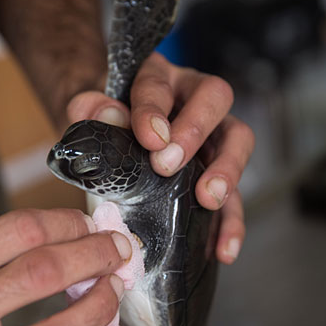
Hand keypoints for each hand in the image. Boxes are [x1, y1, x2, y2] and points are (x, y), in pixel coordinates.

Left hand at [67, 52, 254, 264]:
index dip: (154, 110)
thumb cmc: (105, 122)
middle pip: (215, 97)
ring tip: (208, 199)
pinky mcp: (217, 172)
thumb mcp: (88, 110)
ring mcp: (211, 134)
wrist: (112, 141)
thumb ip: (88, 107)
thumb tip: (109, 115)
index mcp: (159, 78)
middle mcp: (192, 98)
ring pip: (237, 139)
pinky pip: (234, 192)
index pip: (160, 84)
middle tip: (168, 166)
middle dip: (195, 131)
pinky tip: (223, 247)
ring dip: (227, 170)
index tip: (149, 138)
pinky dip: (232, 220)